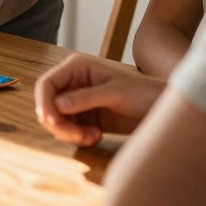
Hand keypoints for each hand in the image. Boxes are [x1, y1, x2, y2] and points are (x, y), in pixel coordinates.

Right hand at [35, 54, 165, 146]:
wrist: (161, 109)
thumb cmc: (143, 94)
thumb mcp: (115, 94)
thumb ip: (85, 98)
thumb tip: (56, 106)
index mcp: (77, 67)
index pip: (47, 84)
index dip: (44, 103)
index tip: (52, 121)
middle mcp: (73, 82)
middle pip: (48, 105)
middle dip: (59, 124)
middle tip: (79, 136)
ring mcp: (77, 101)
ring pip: (56, 121)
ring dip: (70, 133)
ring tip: (92, 136)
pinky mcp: (83, 117)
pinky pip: (68, 130)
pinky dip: (78, 137)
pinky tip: (96, 136)